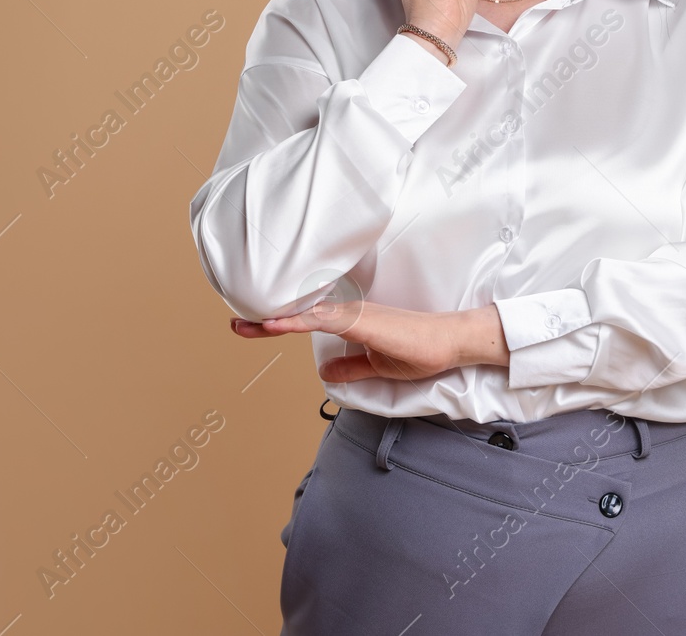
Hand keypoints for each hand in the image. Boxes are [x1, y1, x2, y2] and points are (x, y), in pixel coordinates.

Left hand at [230, 301, 508, 382]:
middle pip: (299, 313)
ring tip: (245, 324)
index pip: (306, 320)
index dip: (279, 324)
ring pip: (306, 313)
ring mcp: (355, 315)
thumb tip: (324, 372)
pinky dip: (297, 321)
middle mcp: (348, 313)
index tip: (251, 328)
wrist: (449, 342)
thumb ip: (352, 367)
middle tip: (236, 325)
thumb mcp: (377, 365)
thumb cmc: (419, 350)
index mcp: (351, 322)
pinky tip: (277, 324)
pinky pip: (323, 320)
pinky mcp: (363, 321)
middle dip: (266, 320)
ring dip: (275, 319)